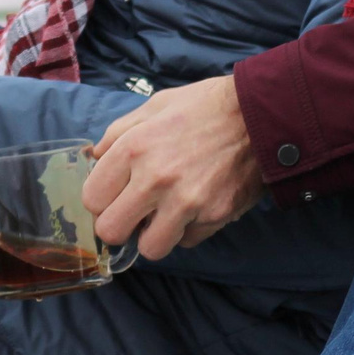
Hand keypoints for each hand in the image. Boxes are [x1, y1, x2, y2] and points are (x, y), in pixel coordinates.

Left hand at [82, 75, 266, 259]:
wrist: (261, 114)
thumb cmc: (204, 107)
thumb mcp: (154, 106)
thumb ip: (118, 133)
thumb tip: (95, 159)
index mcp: (134, 148)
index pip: (92, 198)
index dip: (101, 199)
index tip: (114, 195)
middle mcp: (156, 179)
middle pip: (111, 231)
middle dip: (120, 224)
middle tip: (134, 212)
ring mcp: (187, 202)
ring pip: (150, 248)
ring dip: (154, 235)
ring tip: (166, 214)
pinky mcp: (215, 216)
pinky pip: (187, 241)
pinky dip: (188, 229)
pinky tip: (197, 206)